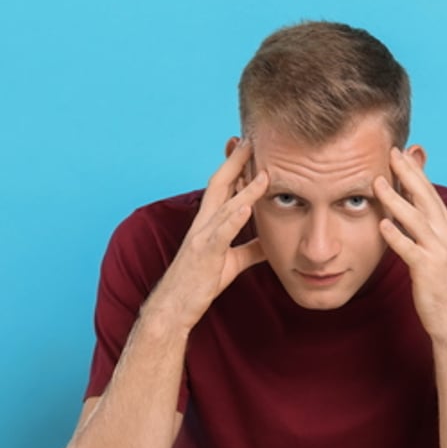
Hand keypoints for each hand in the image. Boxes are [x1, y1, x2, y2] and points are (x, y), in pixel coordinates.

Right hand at [146, 139, 268, 331]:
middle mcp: (203, 224)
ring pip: (224, 205)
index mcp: (209, 223)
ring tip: (264, 172)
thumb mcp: (232, 262)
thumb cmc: (200, 283)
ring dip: (245, 187)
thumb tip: (271, 241)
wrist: (175, 307)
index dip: (235, 167)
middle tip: (249, 140)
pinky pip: (221, 233)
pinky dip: (234, 219)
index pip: (223, 188)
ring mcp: (202, 237)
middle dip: (235, 161)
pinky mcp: (204, 254)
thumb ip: (251, 248)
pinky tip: (248, 207)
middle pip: (219, 184)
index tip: (247, 147)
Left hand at [373, 148, 446, 343]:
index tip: (400, 152)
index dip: (415, 171)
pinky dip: (396, 236)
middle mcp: (446, 234)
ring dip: (396, 199)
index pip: (429, 192)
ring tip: (378, 182)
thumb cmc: (443, 286)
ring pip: (415, 218)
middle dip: (408, 173)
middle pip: (425, 197)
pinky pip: (409, 249)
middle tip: (391, 153)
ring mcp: (438, 251)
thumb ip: (423, 228)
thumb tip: (408, 209)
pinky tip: (382, 225)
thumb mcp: (436, 251)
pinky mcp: (428, 270)